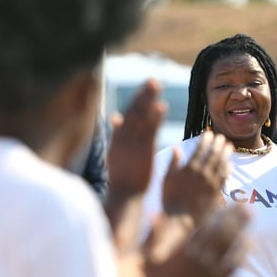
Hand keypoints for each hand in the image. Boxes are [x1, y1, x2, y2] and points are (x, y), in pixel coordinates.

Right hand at [106, 79, 164, 197]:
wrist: (123, 197)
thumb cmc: (122, 178)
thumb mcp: (116, 153)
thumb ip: (117, 133)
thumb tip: (115, 116)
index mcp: (118, 139)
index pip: (128, 115)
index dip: (137, 100)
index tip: (146, 87)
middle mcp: (124, 138)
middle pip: (134, 112)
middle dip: (143, 95)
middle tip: (153, 80)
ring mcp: (132, 144)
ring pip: (140, 117)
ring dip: (148, 100)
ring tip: (157, 85)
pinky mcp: (142, 152)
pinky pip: (149, 132)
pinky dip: (154, 118)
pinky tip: (162, 106)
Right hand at [143, 203, 248, 276]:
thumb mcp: (148, 260)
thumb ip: (153, 236)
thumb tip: (153, 213)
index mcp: (182, 251)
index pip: (201, 225)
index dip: (215, 210)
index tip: (223, 197)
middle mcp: (199, 259)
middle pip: (221, 233)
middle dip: (234, 216)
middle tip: (246, 203)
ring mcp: (210, 272)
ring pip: (230, 246)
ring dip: (242, 229)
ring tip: (252, 216)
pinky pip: (233, 265)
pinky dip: (242, 253)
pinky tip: (250, 243)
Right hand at [161, 130, 231, 221]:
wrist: (179, 219)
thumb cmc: (169, 199)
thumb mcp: (167, 179)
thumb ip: (173, 163)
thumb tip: (177, 147)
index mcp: (189, 168)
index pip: (200, 149)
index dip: (206, 140)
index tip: (209, 134)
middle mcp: (202, 173)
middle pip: (213, 154)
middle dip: (218, 144)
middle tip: (222, 137)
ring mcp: (210, 183)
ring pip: (221, 164)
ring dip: (226, 153)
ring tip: (229, 146)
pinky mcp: (215, 193)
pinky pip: (224, 178)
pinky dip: (227, 170)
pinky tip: (230, 164)